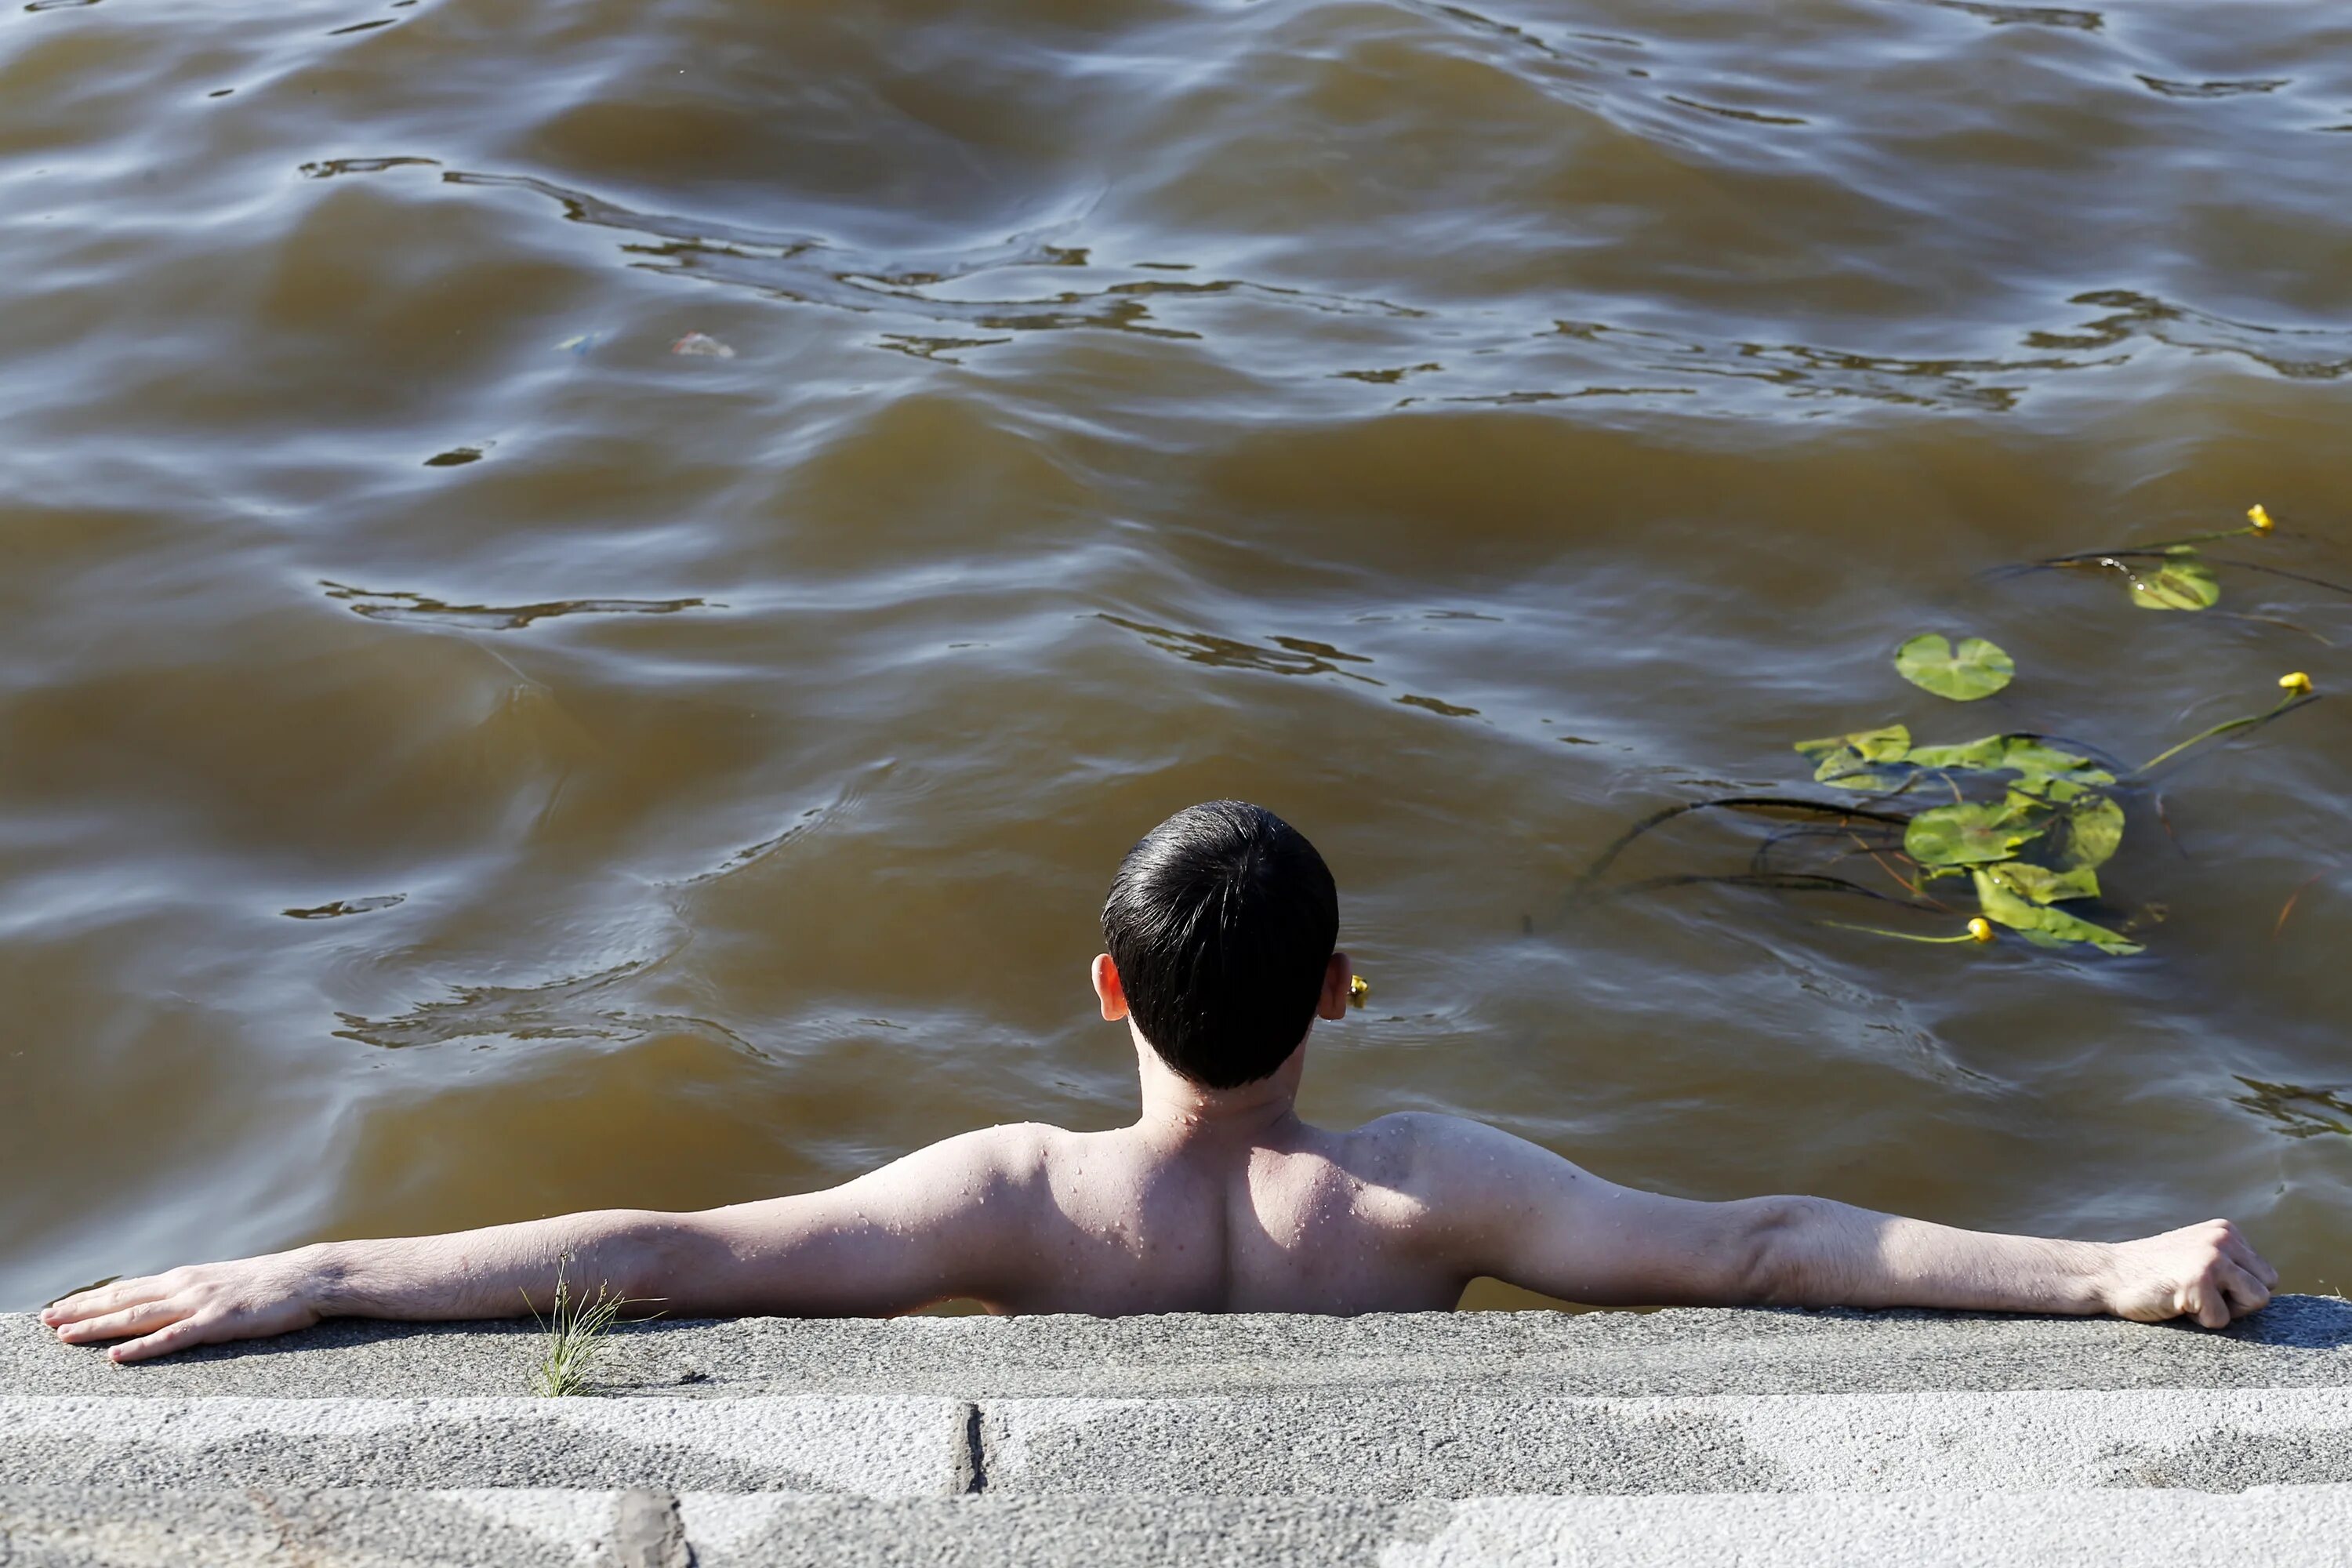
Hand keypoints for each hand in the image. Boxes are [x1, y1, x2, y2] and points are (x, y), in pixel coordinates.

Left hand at [41, 1248, 330, 1362]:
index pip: (129, 1289)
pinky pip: (173, 1338)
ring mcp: (201, 1303)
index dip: (92, 1299)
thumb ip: (199, 1294)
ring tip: (65, 1335)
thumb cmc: (276, 1284)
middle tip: (45, 1319)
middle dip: (81, 1311)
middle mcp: (186, 1286)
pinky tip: (119, 1358)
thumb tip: (176, 1305)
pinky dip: (142, 1349)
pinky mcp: (219, 1322)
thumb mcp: (229, 1283)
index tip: (60, 1307)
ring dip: (99, 1327)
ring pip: (138, 1317)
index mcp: (187, 1278)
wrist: (313, 1276)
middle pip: (123, 1300)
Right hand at [2101, 1219, 2276, 1327]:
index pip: (2264, 1274)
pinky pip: (2222, 1320)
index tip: (2203, 1284)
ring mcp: (2212, 1257)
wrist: (2107, 1274)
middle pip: (2266, 1287)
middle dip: (2238, 1301)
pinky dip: (2199, 1322)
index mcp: (2226, 1230)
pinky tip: (2175, 1303)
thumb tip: (2266, 1287)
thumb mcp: (2196, 1254)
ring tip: (2191, 1298)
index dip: (2238, 1289)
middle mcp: (2223, 1238)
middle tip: (2200, 1295)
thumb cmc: (2152, 1273)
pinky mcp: (2199, 1281)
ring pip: (2256, 1301)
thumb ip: (2229, 1261)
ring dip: (2224, 1311)